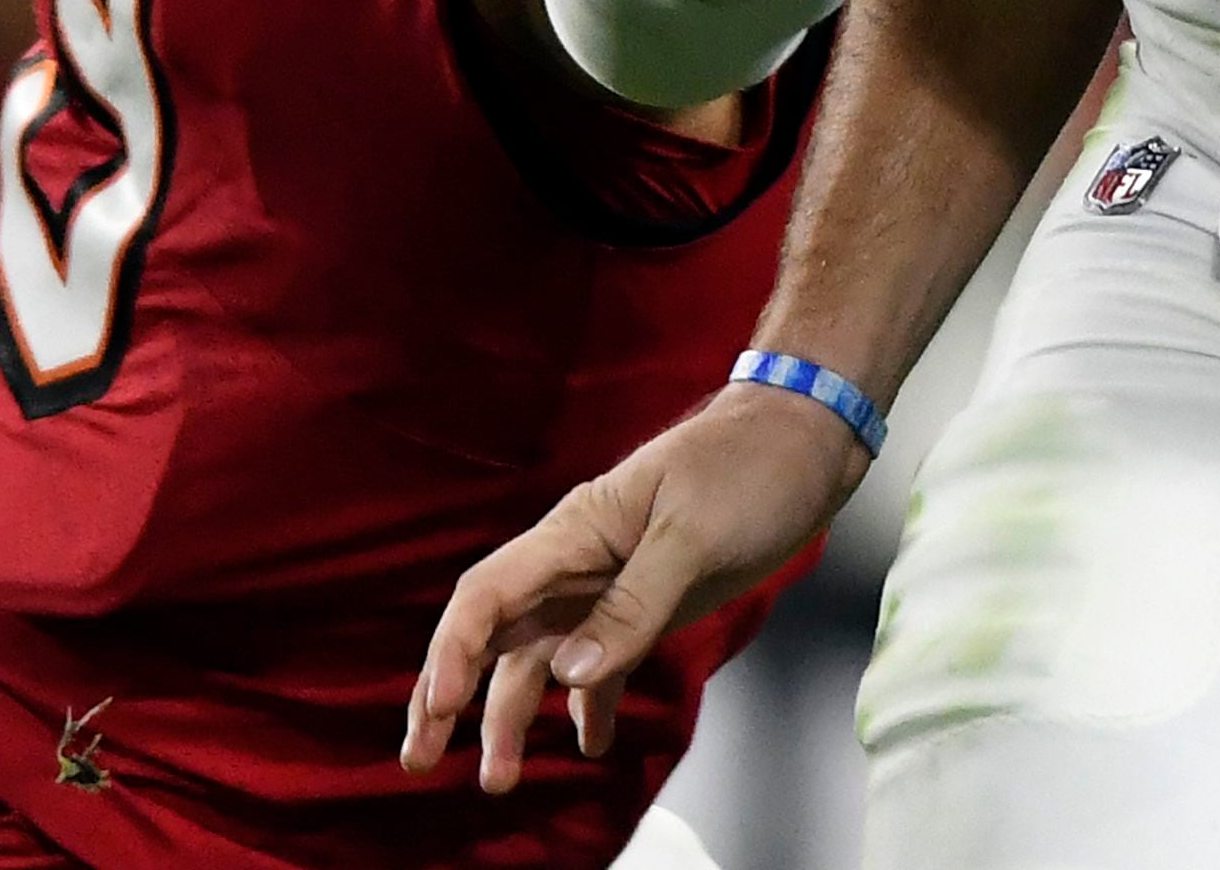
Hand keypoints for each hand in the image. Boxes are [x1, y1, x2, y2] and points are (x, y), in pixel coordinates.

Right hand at [403, 384, 866, 792]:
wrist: (803, 438)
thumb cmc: (748, 468)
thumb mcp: (693, 534)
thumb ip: (634, 606)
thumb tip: (569, 675)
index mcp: (573, 533)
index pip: (487, 595)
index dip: (452, 652)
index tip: (435, 711)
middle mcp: (576, 563)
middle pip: (493, 635)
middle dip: (449, 696)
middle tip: (417, 760)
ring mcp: (609, 585)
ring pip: (539, 659)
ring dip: (511, 717)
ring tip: (497, 781)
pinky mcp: (646, 604)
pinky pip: (600, 663)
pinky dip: (588, 705)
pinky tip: (590, 744)